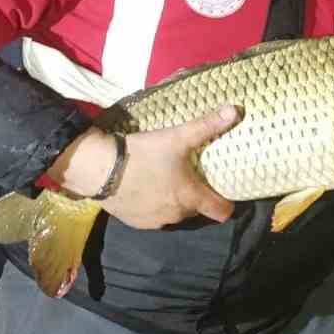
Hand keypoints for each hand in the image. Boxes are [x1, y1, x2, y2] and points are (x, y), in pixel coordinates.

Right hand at [50, 107, 240, 228]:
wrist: (100, 169)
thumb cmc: (144, 153)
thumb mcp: (177, 137)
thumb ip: (206, 125)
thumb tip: (234, 110)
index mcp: (191, 198)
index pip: (221, 212)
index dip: (226, 204)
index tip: (224, 193)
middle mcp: (176, 215)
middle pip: (195, 210)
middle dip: (194, 196)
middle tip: (187, 176)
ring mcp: (155, 222)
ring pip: (173, 213)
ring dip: (172, 201)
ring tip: (164, 180)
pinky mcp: (135, 222)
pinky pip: (151, 216)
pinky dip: (152, 205)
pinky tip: (144, 188)